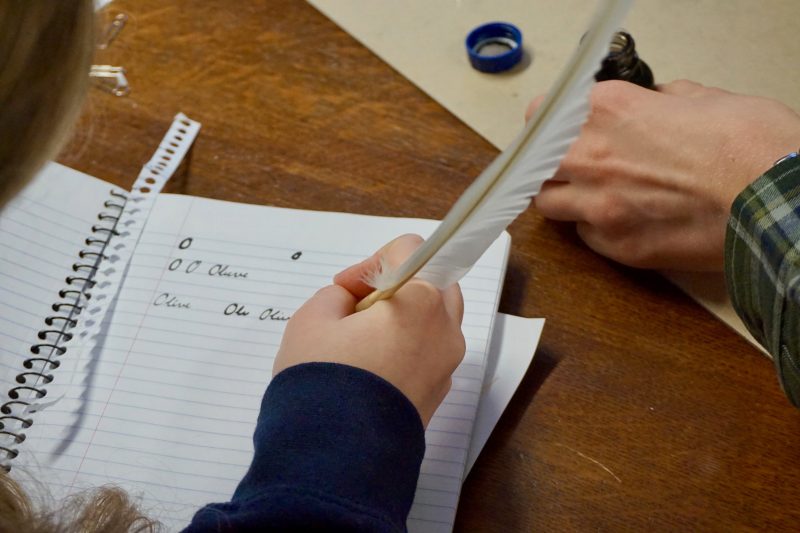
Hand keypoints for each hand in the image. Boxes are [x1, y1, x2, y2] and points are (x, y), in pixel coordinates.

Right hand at [273, 234, 464, 425]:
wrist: (335, 456)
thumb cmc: (323, 381)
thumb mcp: (312, 319)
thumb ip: (337, 295)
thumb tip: (352, 302)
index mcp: (421, 301)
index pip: (409, 250)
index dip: (370, 262)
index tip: (345, 289)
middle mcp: (444, 330)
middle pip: (431, 282)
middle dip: (394, 286)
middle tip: (355, 308)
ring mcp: (446, 364)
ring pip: (433, 319)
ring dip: (402, 317)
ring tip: (360, 341)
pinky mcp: (438, 393)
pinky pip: (429, 353)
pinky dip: (406, 347)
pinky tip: (369, 367)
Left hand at [527, 79, 799, 270]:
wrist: (776, 203)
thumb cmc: (751, 145)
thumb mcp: (703, 98)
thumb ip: (658, 101)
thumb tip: (650, 105)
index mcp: (608, 110)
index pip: (542, 116)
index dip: (548, 125)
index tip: (558, 130)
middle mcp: (591, 158)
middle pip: (536, 164)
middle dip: (548, 163)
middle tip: (570, 164)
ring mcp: (599, 207)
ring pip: (548, 204)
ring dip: (564, 197)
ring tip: (592, 195)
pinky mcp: (617, 247)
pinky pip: (585, 236)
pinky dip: (594, 228)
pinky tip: (621, 221)